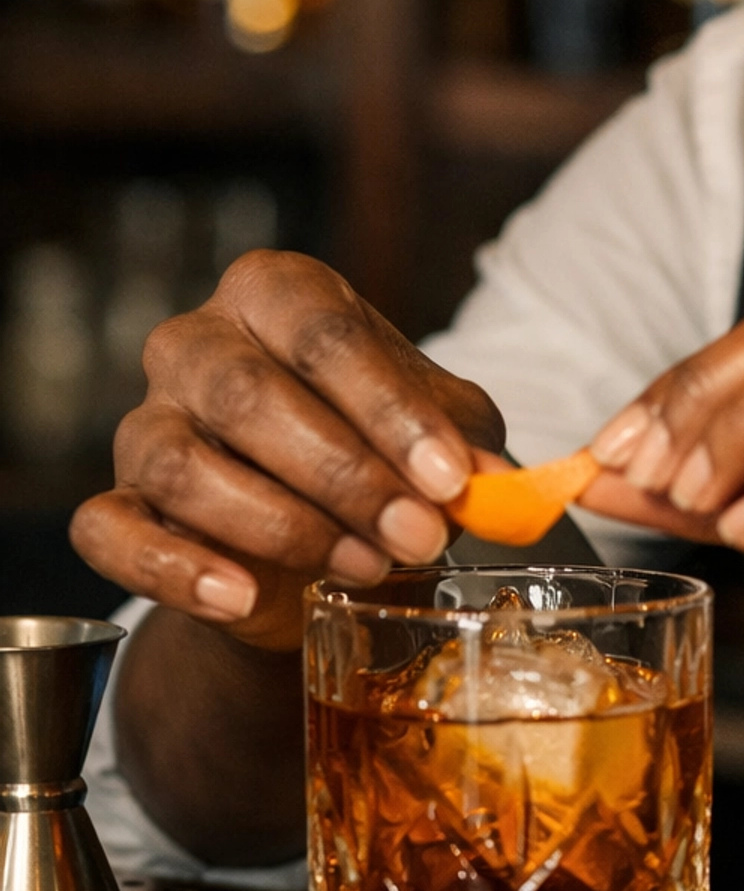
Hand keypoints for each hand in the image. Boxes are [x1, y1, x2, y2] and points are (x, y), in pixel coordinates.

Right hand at [70, 251, 505, 653]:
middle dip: (346, 475)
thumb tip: (487, 479)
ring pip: (180, 463)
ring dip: (281, 525)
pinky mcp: (111, 504)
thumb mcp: (441, 431)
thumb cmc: (382, 453)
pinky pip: (110, 531)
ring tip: (363, 566)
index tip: (449, 478)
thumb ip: (462, 441)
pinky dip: (175, 570)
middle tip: (419, 535)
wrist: (322, 540)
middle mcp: (197, 343)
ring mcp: (146, 422)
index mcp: (276, 294)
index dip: (389, 409)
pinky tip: (242, 596)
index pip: (323, 333)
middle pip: (249, 395)